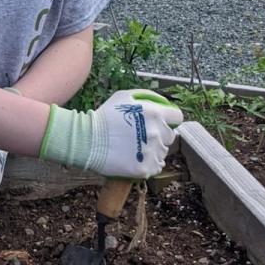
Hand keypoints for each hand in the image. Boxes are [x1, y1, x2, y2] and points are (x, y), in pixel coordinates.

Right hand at [40, 89, 183, 177]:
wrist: (87, 140)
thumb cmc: (105, 116)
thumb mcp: (124, 96)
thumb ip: (146, 96)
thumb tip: (162, 102)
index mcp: (155, 113)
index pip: (177, 117)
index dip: (170, 119)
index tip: (162, 123)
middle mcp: (157, 132)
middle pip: (170, 136)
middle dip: (160, 135)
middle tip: (143, 137)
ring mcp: (152, 152)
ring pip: (163, 152)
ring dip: (153, 150)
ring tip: (135, 149)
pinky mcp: (145, 168)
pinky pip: (156, 167)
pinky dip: (149, 164)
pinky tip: (136, 159)